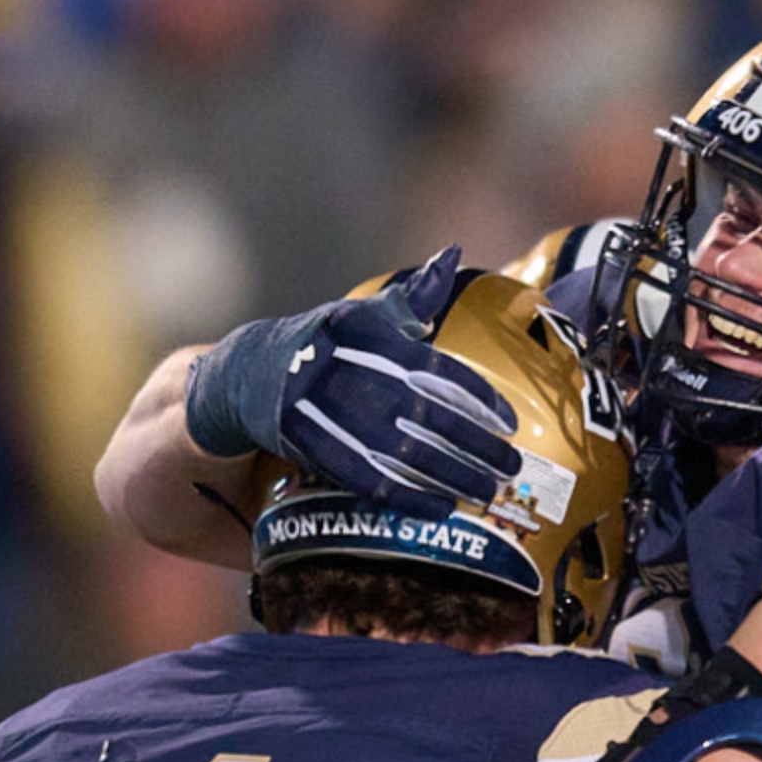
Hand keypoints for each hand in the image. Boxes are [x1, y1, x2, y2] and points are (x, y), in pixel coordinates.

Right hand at [183, 247, 521, 520]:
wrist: (249, 374)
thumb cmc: (323, 342)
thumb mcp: (362, 314)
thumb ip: (413, 297)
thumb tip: (453, 254)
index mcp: (366, 334)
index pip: (435, 370)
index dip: (478, 399)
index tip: (512, 423)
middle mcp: (346, 370)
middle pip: (425, 415)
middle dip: (474, 445)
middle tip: (511, 467)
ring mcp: (325, 411)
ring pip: (400, 452)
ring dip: (448, 475)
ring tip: (487, 492)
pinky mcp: (308, 446)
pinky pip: (366, 479)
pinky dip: (406, 496)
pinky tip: (440, 508)